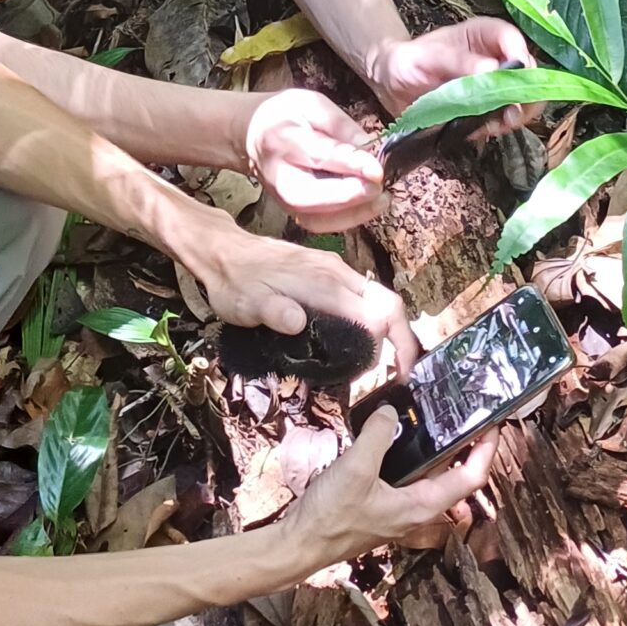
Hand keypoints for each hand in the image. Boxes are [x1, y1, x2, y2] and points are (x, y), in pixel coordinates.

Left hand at [189, 220, 415, 371]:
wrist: (223, 251)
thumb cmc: (235, 282)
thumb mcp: (246, 303)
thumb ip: (273, 312)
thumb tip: (298, 323)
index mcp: (324, 283)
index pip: (376, 314)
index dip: (391, 346)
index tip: (394, 374)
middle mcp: (337, 273)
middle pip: (388, 304)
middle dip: (403, 339)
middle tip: (401, 373)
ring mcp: (334, 270)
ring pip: (378, 298)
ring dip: (389, 329)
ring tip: (385, 363)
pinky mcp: (327, 270)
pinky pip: (363, 294)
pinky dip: (374, 318)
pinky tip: (363, 339)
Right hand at [243, 89, 385, 227]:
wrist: (252, 136)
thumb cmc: (285, 115)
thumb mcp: (312, 104)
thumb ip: (340, 125)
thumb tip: (369, 148)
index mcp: (283, 140)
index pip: (319, 155)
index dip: (350, 164)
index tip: (377, 170)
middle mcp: (280, 176)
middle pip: (314, 196)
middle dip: (351, 195)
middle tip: (380, 186)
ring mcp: (283, 200)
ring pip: (319, 218)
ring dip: (355, 213)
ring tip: (382, 198)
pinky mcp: (292, 213)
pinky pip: (322, 225)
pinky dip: (348, 219)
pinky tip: (368, 205)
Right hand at [281, 408, 497, 559]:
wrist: (301, 543)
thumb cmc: (332, 516)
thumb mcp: (356, 469)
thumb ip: (377, 436)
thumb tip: (392, 413)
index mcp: (422, 505)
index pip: (471, 477)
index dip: (486, 449)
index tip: (493, 422)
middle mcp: (417, 509)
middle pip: (455, 474)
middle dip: (466, 443)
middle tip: (468, 411)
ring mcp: (400, 507)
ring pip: (430, 474)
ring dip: (439, 447)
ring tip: (437, 414)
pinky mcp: (383, 502)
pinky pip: (407, 474)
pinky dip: (412, 452)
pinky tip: (396, 432)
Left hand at [368, 18, 535, 120]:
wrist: (392, 84)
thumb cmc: (408, 61)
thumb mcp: (427, 57)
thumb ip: (458, 61)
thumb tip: (492, 69)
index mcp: (484, 35)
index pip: (513, 40)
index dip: (520, 57)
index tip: (516, 77)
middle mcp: (496, 58)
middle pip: (528, 73)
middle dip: (525, 94)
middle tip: (510, 112)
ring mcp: (494, 86)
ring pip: (523, 100)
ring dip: (515, 115)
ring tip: (497, 124)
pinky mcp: (487, 109)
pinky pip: (504, 120)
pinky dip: (497, 128)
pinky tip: (481, 129)